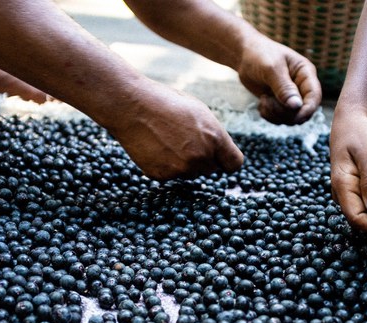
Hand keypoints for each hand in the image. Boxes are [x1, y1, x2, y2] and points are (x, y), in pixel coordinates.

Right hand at [107, 78, 243, 180]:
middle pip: (211, 169)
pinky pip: (172, 175)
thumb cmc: (167, 103)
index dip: (226, 159)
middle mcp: (201, 157)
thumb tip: (220, 154)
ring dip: (184, 163)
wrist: (132, 106)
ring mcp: (181, 169)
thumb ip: (215, 135)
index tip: (220, 157)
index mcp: (215, 138)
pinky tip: (157, 147)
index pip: (234, 164)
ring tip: (168, 140)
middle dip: (203, 158)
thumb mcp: (200, 112)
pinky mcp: (163, 176)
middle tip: (185, 140)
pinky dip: (167, 165)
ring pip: (191, 173)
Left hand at [236, 34, 321, 124]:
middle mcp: (301, 87)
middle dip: (285, 113)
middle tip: (266, 101)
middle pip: (303, 111)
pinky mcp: (280, 104)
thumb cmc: (259, 55)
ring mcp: (291, 97)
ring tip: (262, 101)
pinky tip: (261, 104)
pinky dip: (269, 116)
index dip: (307, 110)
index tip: (294, 117)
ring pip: (291, 118)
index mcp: (305, 73)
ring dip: (275, 115)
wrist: (244, 56)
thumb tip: (296, 106)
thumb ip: (284, 88)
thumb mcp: (271, 69)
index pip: (314, 96)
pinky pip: (280, 119)